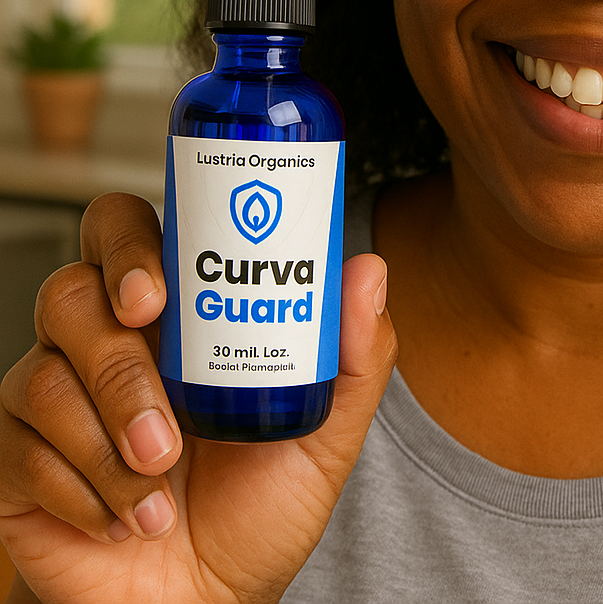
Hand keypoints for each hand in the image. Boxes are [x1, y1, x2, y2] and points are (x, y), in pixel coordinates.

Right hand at [0, 192, 396, 603]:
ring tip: (163, 476)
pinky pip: (18, 447)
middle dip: (114, 352)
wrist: (209, 602)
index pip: (129, 234)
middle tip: (156, 405)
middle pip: (71, 293)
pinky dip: (81, 488)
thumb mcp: (326, 434)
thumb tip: (368, 270)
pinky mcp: (17, 460)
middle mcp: (108, 343)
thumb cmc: (260, 506)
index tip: (153, 294)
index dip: (128, 246)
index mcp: (175, 318)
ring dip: (109, 434)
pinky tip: (128, 516)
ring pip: (45, 375)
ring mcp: (55, 398)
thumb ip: (353, 356)